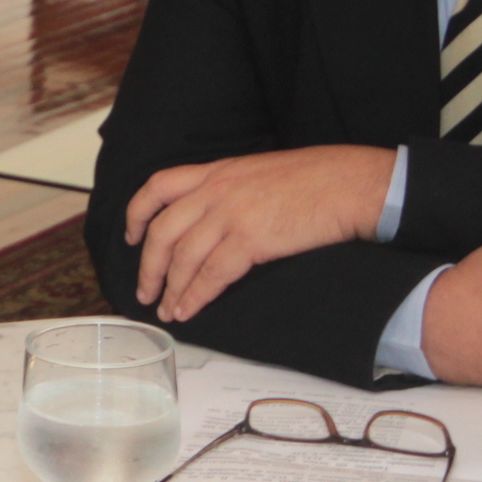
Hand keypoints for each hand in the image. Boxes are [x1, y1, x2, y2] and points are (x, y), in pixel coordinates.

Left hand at [124, 145, 397, 324]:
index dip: (137, 214)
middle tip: (144, 291)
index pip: (159, 186)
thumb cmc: (319, 179)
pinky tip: (189, 310)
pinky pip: (211, 275)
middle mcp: (217, 190)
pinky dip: (195, 296)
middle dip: (148, 266)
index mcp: (218, 171)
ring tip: (166, 310)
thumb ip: (234, 188)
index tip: (130, 236)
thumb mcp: (262, 171)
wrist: (351, 184)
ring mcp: (231, 213)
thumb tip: (219, 217)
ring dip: (169, 288)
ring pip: (182, 257)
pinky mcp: (250, 239)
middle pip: (163, 230)